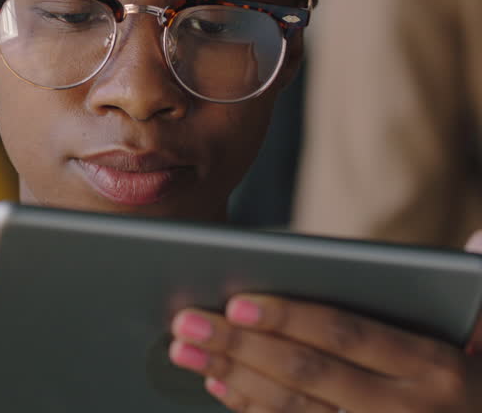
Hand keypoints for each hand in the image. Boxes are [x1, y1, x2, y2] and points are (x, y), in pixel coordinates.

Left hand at [167, 230, 481, 411]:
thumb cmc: (465, 373)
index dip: (288, 317)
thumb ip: (459, 280)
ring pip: (293, 408)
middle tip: (185, 324)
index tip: (235, 302)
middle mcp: (406, 408)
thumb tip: (476, 241)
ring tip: (184, 351)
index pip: (346, 334)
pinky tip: (219, 385)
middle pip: (307, 372)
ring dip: (232, 377)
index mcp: (433, 365)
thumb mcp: (473, 328)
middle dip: (239, 346)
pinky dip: (252, 408)